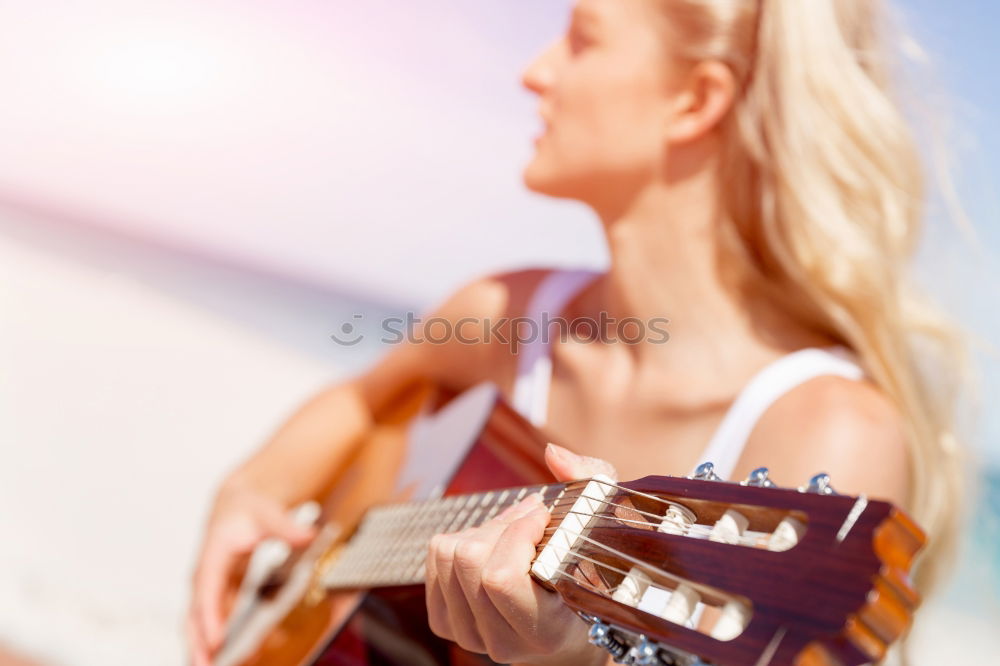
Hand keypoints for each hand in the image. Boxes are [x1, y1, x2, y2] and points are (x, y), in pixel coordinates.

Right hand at [187, 483, 316, 665]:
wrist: (237, 503)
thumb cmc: (249, 509)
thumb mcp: (269, 514)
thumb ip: (287, 527)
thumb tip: (308, 534)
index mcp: (214, 555)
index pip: (208, 589)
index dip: (211, 616)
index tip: (215, 640)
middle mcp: (205, 575)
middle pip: (196, 614)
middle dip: (197, 643)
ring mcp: (209, 588)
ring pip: (199, 624)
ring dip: (202, 649)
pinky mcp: (217, 596)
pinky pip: (212, 624)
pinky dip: (214, 643)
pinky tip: (225, 661)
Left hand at [424, 443, 616, 664]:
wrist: (571, 630)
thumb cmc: (594, 575)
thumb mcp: (607, 527)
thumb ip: (590, 482)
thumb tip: (553, 455)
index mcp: (543, 633)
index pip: (500, 578)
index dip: (518, 532)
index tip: (544, 516)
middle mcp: (501, 642)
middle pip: (469, 560)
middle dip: (503, 525)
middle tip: (532, 519)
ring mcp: (469, 634)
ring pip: (449, 555)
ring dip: (484, 531)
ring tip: (515, 533)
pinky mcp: (444, 620)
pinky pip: (435, 557)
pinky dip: (463, 538)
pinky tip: (494, 546)